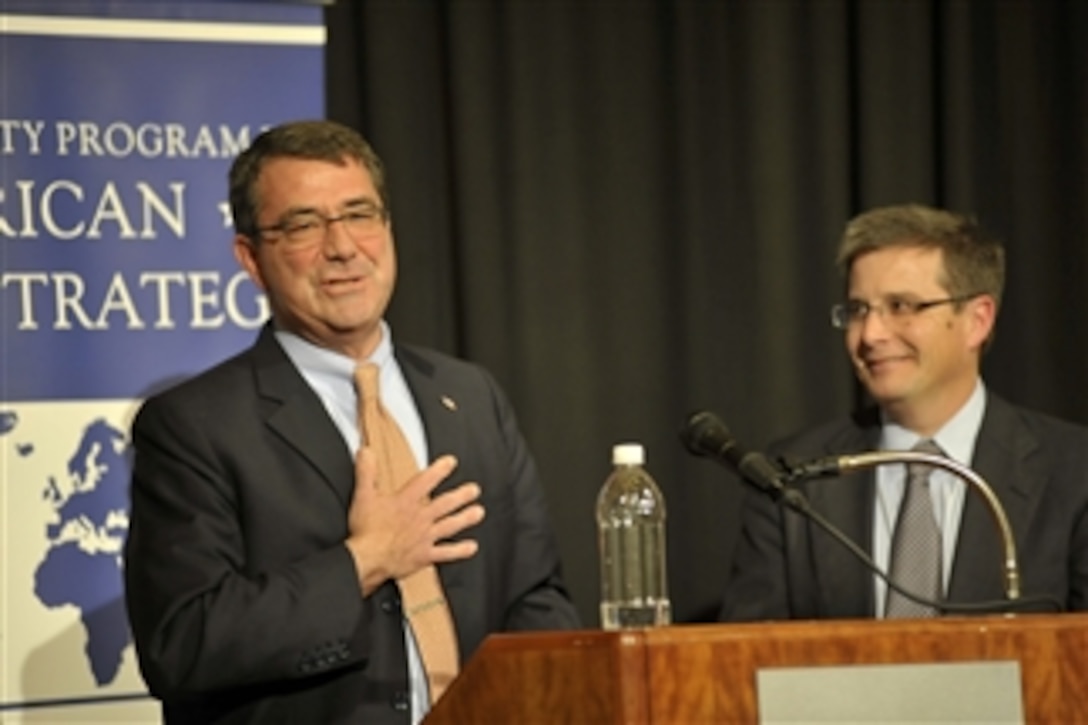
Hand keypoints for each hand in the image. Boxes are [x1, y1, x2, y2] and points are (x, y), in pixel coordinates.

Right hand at [344, 448, 484, 595]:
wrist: (367, 559)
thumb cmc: (366, 531)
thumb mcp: (363, 496)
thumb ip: (366, 472)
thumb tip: (367, 452)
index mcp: (406, 501)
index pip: (426, 480)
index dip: (440, 470)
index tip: (451, 462)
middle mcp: (420, 517)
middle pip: (445, 503)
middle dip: (462, 495)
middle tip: (474, 490)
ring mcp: (424, 537)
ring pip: (450, 525)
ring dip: (466, 518)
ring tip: (479, 512)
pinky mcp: (424, 556)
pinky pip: (446, 553)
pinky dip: (460, 550)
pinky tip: (471, 547)